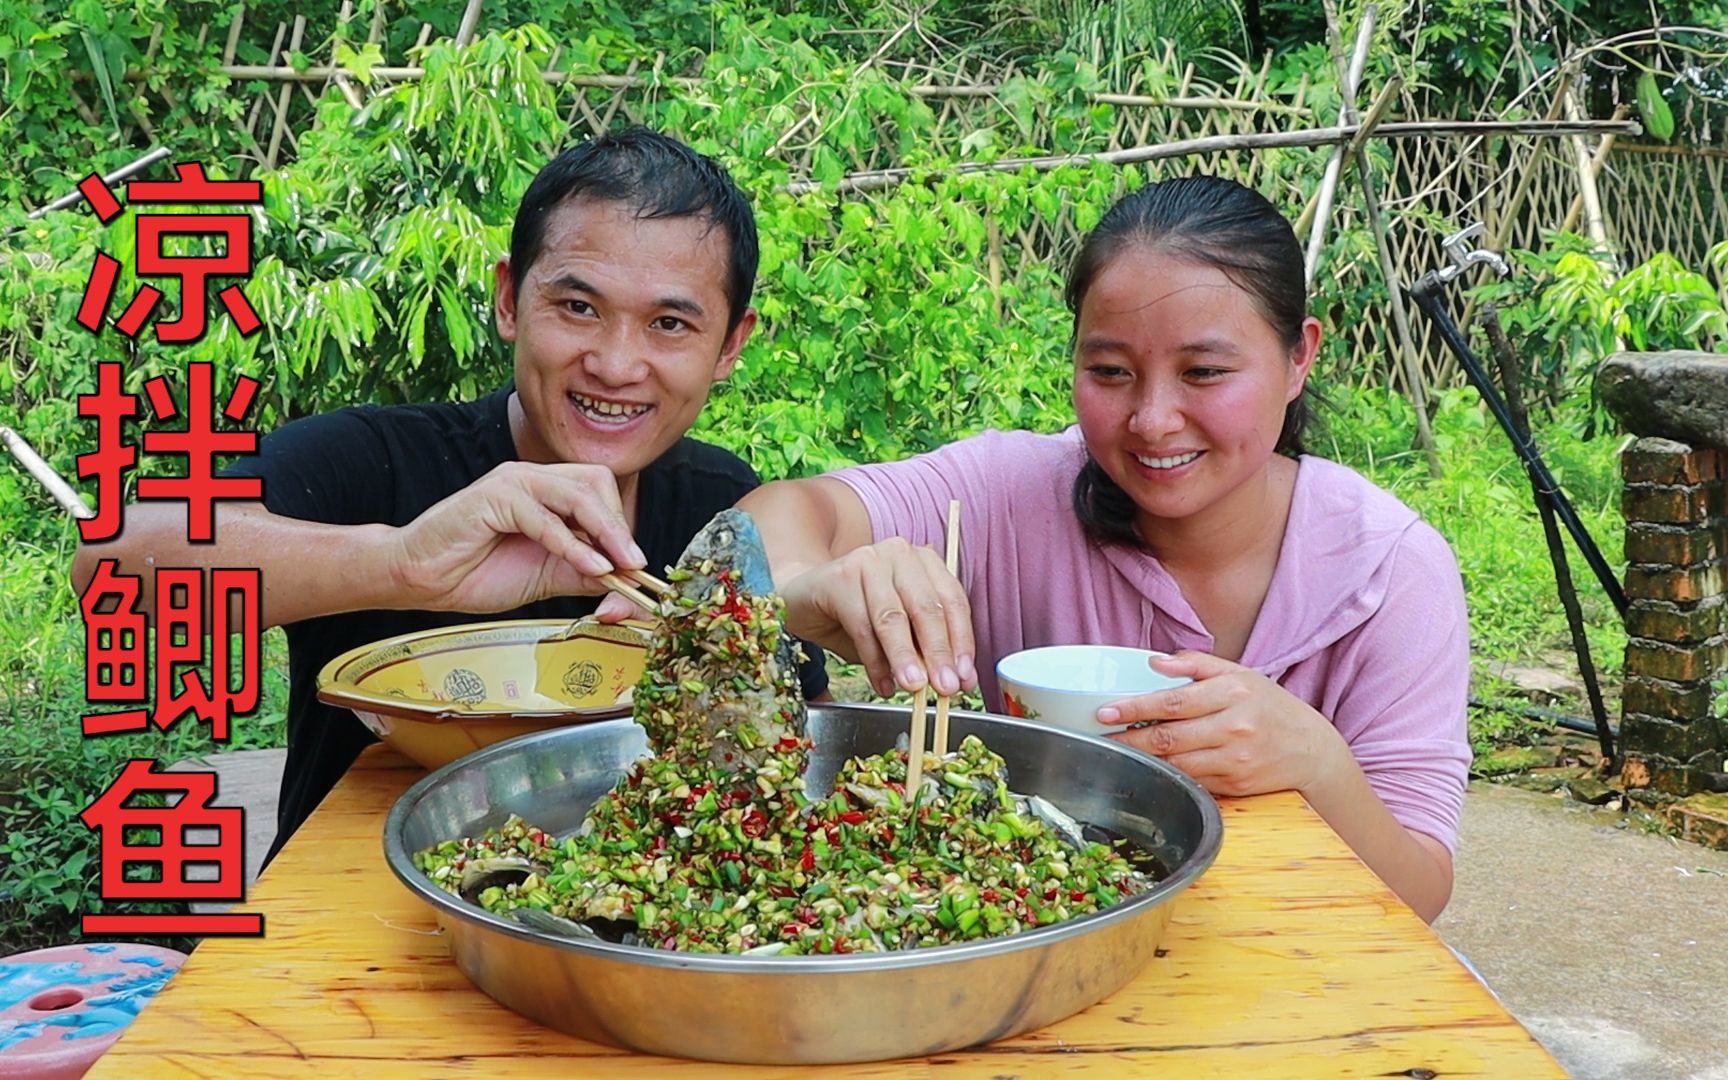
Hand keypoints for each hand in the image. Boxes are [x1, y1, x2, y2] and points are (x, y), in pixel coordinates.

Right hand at [387, 462, 645, 613]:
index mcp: (546, 490)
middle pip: (595, 484)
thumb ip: (585, 574)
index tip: (637, 566)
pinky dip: (570, 544)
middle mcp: (532, 477)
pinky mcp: (493, 497)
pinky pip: (543, 517)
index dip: (622, 526)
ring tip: (620, 565)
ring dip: (604, 532)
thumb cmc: (476, 572)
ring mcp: (512, 482)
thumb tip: (628, 583)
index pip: (600, 492)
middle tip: (635, 564)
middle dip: (619, 526)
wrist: (420, 579)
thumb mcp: (547, 577)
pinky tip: (588, 566)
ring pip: (575, 494)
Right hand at [778, 537, 976, 696]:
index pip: (953, 601)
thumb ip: (925, 650)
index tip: (966, 677)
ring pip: (893, 618)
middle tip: (946, 687)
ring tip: (914, 688)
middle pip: (926, 608)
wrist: (804, 599)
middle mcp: (900, 553)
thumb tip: (956, 681)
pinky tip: (883, 684)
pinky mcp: (840, 577)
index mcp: (924, 562)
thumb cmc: (857, 615)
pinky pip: (862, 626)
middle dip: (938, 653)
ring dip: (906, 658)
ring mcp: (869, 560)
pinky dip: (875, 661)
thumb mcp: (900, 633)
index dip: (962, 642)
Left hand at [1096, 651, 1348, 798]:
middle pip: (1170, 737)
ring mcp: (1236, 759)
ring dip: (1143, 760)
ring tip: (1118, 752)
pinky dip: (1168, 775)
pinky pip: (1192, 781)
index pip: (1174, 702)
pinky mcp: (1235, 785)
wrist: (1311, 749)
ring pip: (1177, 764)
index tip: (1106, 711)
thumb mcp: (1240, 673)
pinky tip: (1150, 768)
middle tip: (1100, 737)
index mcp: (1233, 692)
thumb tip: (1156, 662)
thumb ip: (1196, 664)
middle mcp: (1235, 726)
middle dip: (1129, 738)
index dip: (1136, 708)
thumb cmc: (1269, 706)